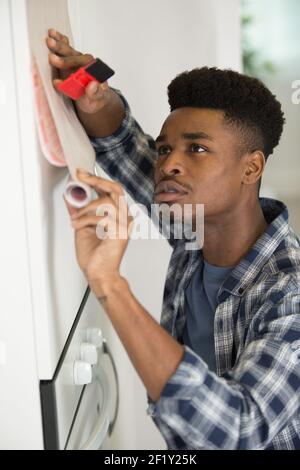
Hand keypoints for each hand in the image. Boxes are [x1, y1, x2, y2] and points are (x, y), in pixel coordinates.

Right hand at [46, 28, 109, 113]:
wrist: (92, 99)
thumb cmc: (94, 99)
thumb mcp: (96, 100)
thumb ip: (95, 93)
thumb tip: (93, 85)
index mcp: (95, 73)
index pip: (86, 69)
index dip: (76, 70)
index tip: (66, 75)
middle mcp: (87, 65)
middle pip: (76, 58)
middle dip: (64, 58)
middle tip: (53, 59)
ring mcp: (78, 62)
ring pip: (70, 52)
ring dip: (60, 46)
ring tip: (50, 41)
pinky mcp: (70, 61)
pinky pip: (66, 49)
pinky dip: (60, 42)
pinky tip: (53, 35)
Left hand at [64, 169, 133, 294]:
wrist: (98, 273)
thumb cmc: (94, 256)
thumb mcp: (81, 226)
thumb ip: (78, 210)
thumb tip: (69, 195)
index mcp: (116, 215)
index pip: (110, 190)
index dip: (96, 179)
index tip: (80, 173)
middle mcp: (123, 217)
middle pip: (115, 189)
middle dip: (96, 180)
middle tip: (80, 176)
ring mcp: (124, 224)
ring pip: (106, 202)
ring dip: (86, 208)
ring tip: (75, 219)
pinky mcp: (121, 232)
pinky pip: (102, 217)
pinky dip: (86, 220)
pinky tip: (78, 226)